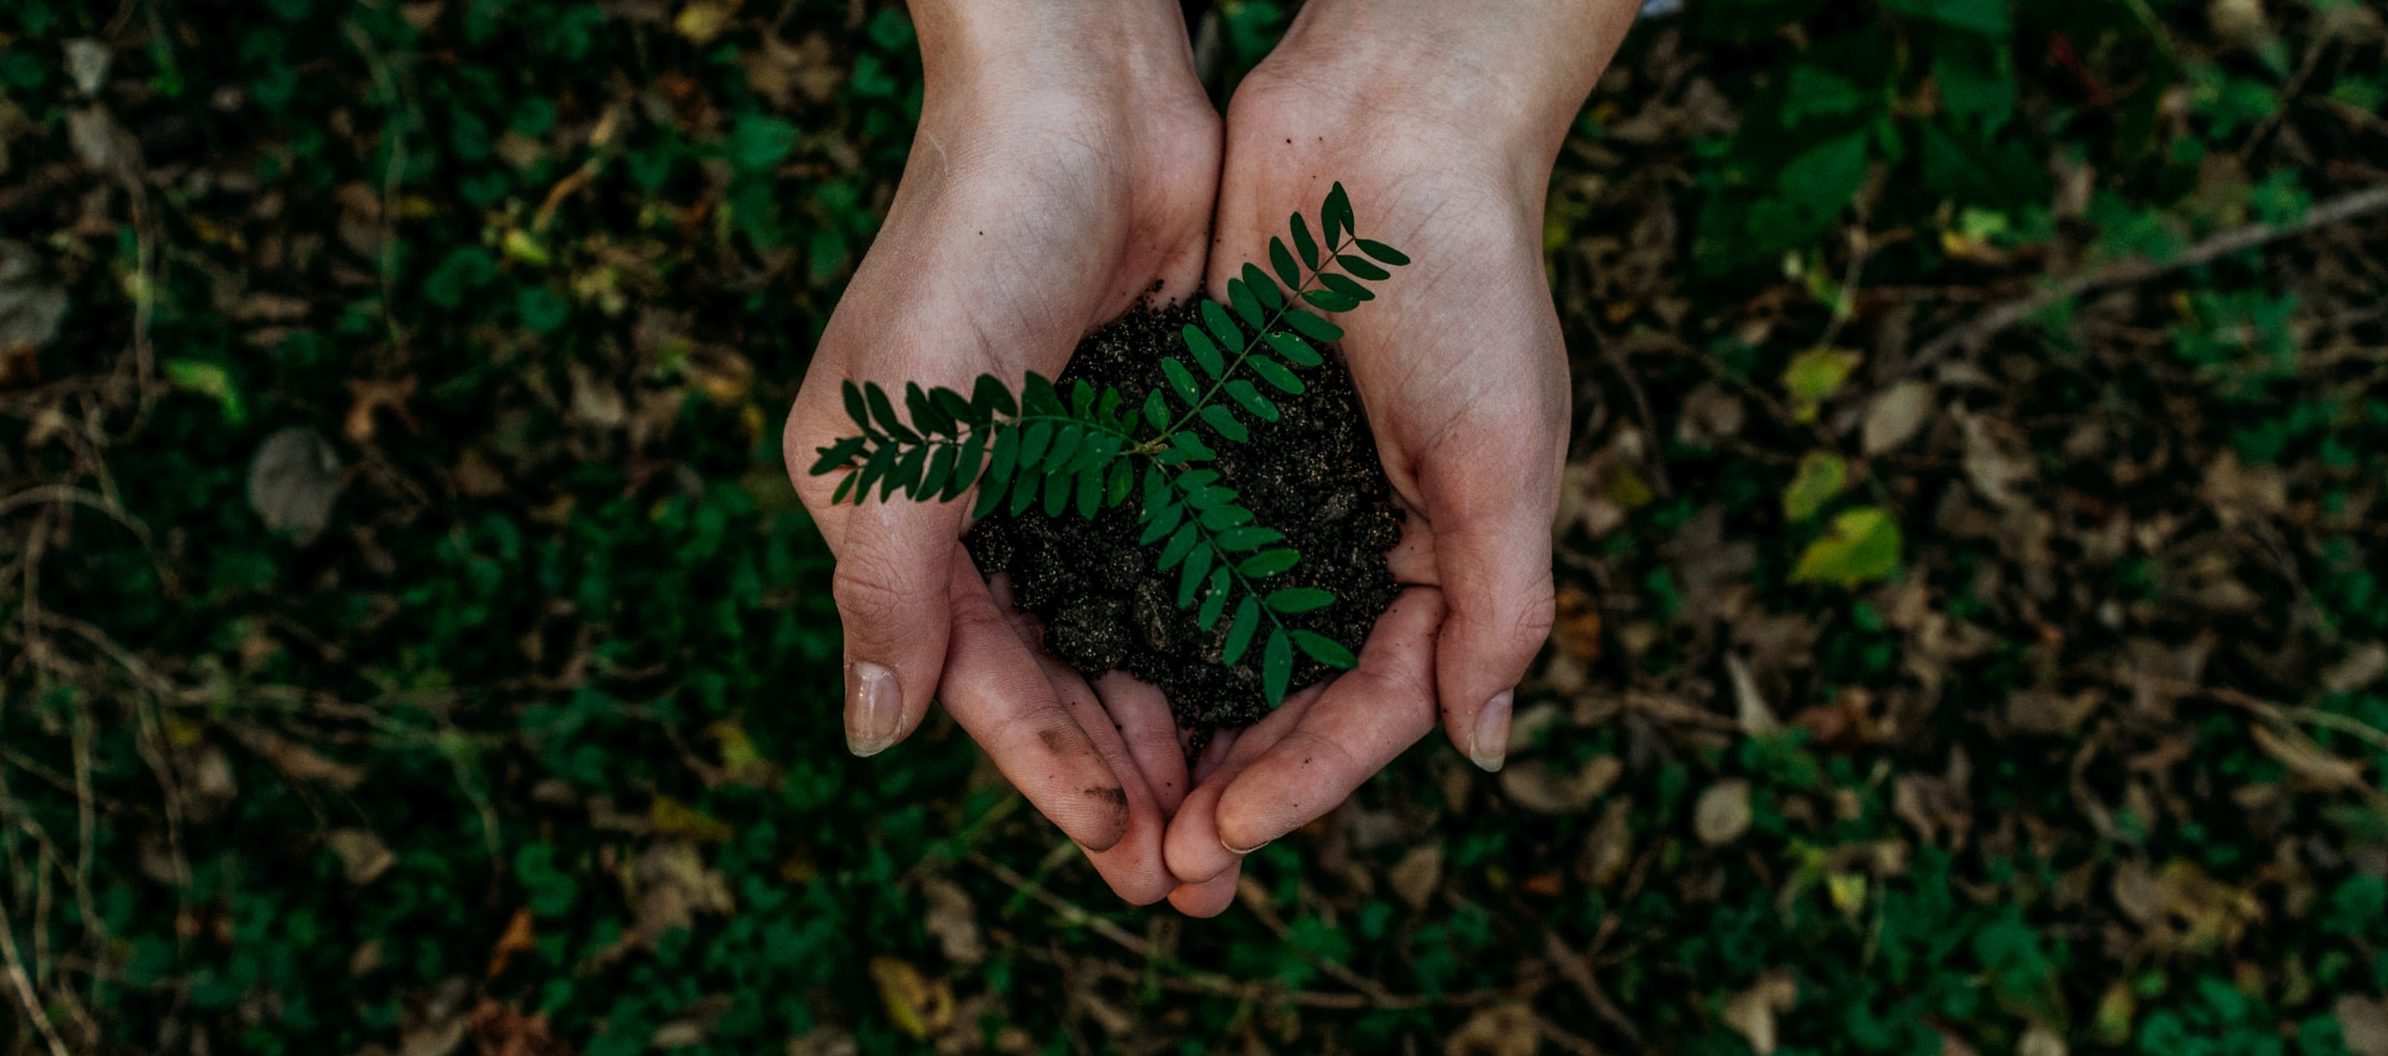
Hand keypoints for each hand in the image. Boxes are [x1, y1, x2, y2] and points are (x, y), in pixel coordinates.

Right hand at [782, 0, 1216, 902]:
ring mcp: (1066, 469)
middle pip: (1055, 673)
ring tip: (1235, 812)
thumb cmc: (969, 248)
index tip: (1123, 846)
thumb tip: (870, 737)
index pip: (973, 676)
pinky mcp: (1146, 430)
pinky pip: (1180, 559)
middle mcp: (976, 503)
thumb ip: (885, 589)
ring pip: (1123, 631)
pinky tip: (1265, 692)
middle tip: (1194, 874)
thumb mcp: (901, 434)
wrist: (1082, 95)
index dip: (1044, 767)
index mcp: (893, 512)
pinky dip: (1213, 630)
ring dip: (1173, 723)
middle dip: (1119, 774)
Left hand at [1160, 0, 1641, 913]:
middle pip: (1285, 698)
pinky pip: (1162, 552)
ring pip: (1214, 642)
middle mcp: (1353, 541)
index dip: (1302, 782)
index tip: (1221, 836)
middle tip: (1156, 866)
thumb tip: (1483, 749)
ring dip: (1169, 726)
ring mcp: (1274, 494)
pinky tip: (1073, 672)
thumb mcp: (1505, 455)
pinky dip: (1127, 617)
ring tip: (1109, 804)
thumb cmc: (1467, 283)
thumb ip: (1500, 604)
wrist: (1387, 125)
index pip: (1371, 707)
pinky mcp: (1206, 440)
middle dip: (1227, 784)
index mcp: (1439, 558)